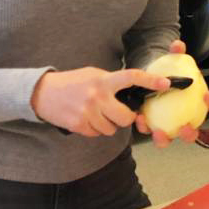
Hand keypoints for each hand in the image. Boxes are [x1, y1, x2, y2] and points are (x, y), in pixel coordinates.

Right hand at [31, 66, 170, 136]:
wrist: (42, 93)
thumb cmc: (72, 82)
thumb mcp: (94, 74)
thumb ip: (112, 82)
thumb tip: (133, 90)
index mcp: (104, 80)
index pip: (132, 77)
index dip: (151, 80)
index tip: (166, 84)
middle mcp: (97, 96)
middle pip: (126, 118)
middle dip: (125, 118)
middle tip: (118, 112)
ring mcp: (88, 112)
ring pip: (112, 129)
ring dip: (108, 124)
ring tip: (96, 113)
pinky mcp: (79, 125)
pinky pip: (97, 134)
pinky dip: (95, 129)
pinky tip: (86, 119)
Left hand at [132, 40, 208, 146]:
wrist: (150, 80)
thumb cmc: (167, 74)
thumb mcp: (172, 62)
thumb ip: (176, 54)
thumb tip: (178, 45)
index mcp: (197, 102)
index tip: (207, 95)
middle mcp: (185, 117)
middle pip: (193, 131)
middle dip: (191, 134)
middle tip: (185, 128)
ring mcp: (169, 125)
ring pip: (170, 138)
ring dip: (165, 139)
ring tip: (158, 132)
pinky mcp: (153, 126)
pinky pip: (150, 131)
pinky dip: (145, 127)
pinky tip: (139, 119)